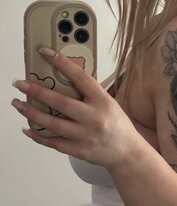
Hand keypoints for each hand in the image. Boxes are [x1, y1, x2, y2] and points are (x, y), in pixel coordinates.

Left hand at [12, 46, 140, 169]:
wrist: (128, 152)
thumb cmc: (117, 126)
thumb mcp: (108, 103)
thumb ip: (89, 94)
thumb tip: (63, 79)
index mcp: (103, 102)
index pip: (80, 77)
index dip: (61, 63)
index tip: (45, 53)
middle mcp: (94, 118)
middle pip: (61, 102)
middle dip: (37, 91)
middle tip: (20, 83)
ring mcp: (85, 136)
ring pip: (52, 123)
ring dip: (31, 113)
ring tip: (18, 104)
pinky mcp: (79, 150)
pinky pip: (53, 142)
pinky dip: (38, 136)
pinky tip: (27, 128)